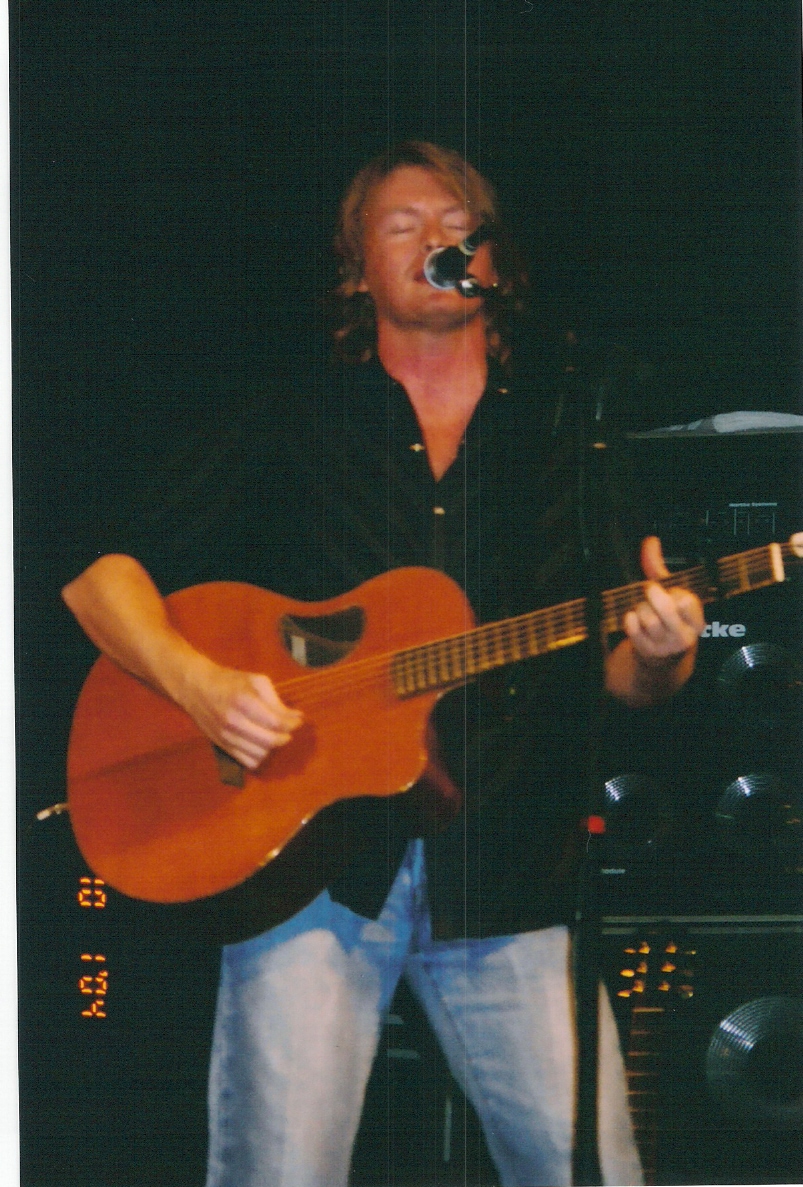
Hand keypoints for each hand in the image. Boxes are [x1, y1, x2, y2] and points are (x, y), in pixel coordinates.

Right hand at [178, 660, 302, 769]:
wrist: (197, 688)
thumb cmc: (229, 681)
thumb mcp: (256, 680)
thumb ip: (276, 700)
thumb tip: (296, 716)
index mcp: (244, 701)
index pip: (276, 722)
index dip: (292, 724)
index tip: (298, 721)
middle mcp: (234, 722)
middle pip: (270, 741)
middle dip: (285, 736)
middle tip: (289, 730)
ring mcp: (227, 737)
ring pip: (260, 754)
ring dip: (272, 747)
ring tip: (273, 735)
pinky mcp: (222, 746)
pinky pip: (247, 762)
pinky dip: (259, 756)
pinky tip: (260, 744)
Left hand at [623, 536, 704, 665]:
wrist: (662, 656)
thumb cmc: (667, 618)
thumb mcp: (669, 594)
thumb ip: (659, 568)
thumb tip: (650, 541)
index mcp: (696, 621)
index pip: (687, 601)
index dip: (674, 592)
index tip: (671, 593)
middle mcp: (684, 636)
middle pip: (666, 608)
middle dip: (653, 595)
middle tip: (650, 591)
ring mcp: (665, 646)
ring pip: (647, 618)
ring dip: (641, 608)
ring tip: (644, 609)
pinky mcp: (647, 651)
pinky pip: (633, 628)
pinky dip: (630, 619)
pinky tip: (635, 619)